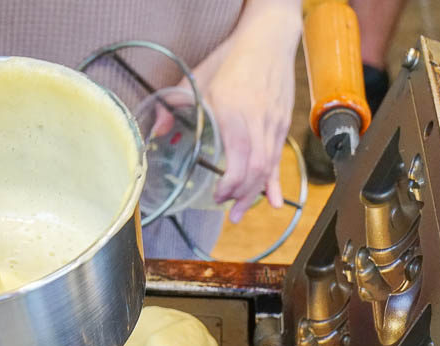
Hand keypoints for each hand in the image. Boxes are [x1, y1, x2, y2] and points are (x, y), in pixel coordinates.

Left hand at [158, 1, 299, 221]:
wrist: (269, 39)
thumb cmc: (231, 59)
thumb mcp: (196, 79)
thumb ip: (174, 104)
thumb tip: (157, 130)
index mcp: (233, 111)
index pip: (239, 159)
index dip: (230, 184)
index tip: (216, 195)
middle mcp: (256, 121)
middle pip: (255, 170)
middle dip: (240, 195)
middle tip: (225, 208)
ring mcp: (273, 124)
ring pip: (268, 167)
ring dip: (254, 193)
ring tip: (239, 211)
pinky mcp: (282, 124)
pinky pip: (278, 158)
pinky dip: (275, 182)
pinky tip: (274, 200)